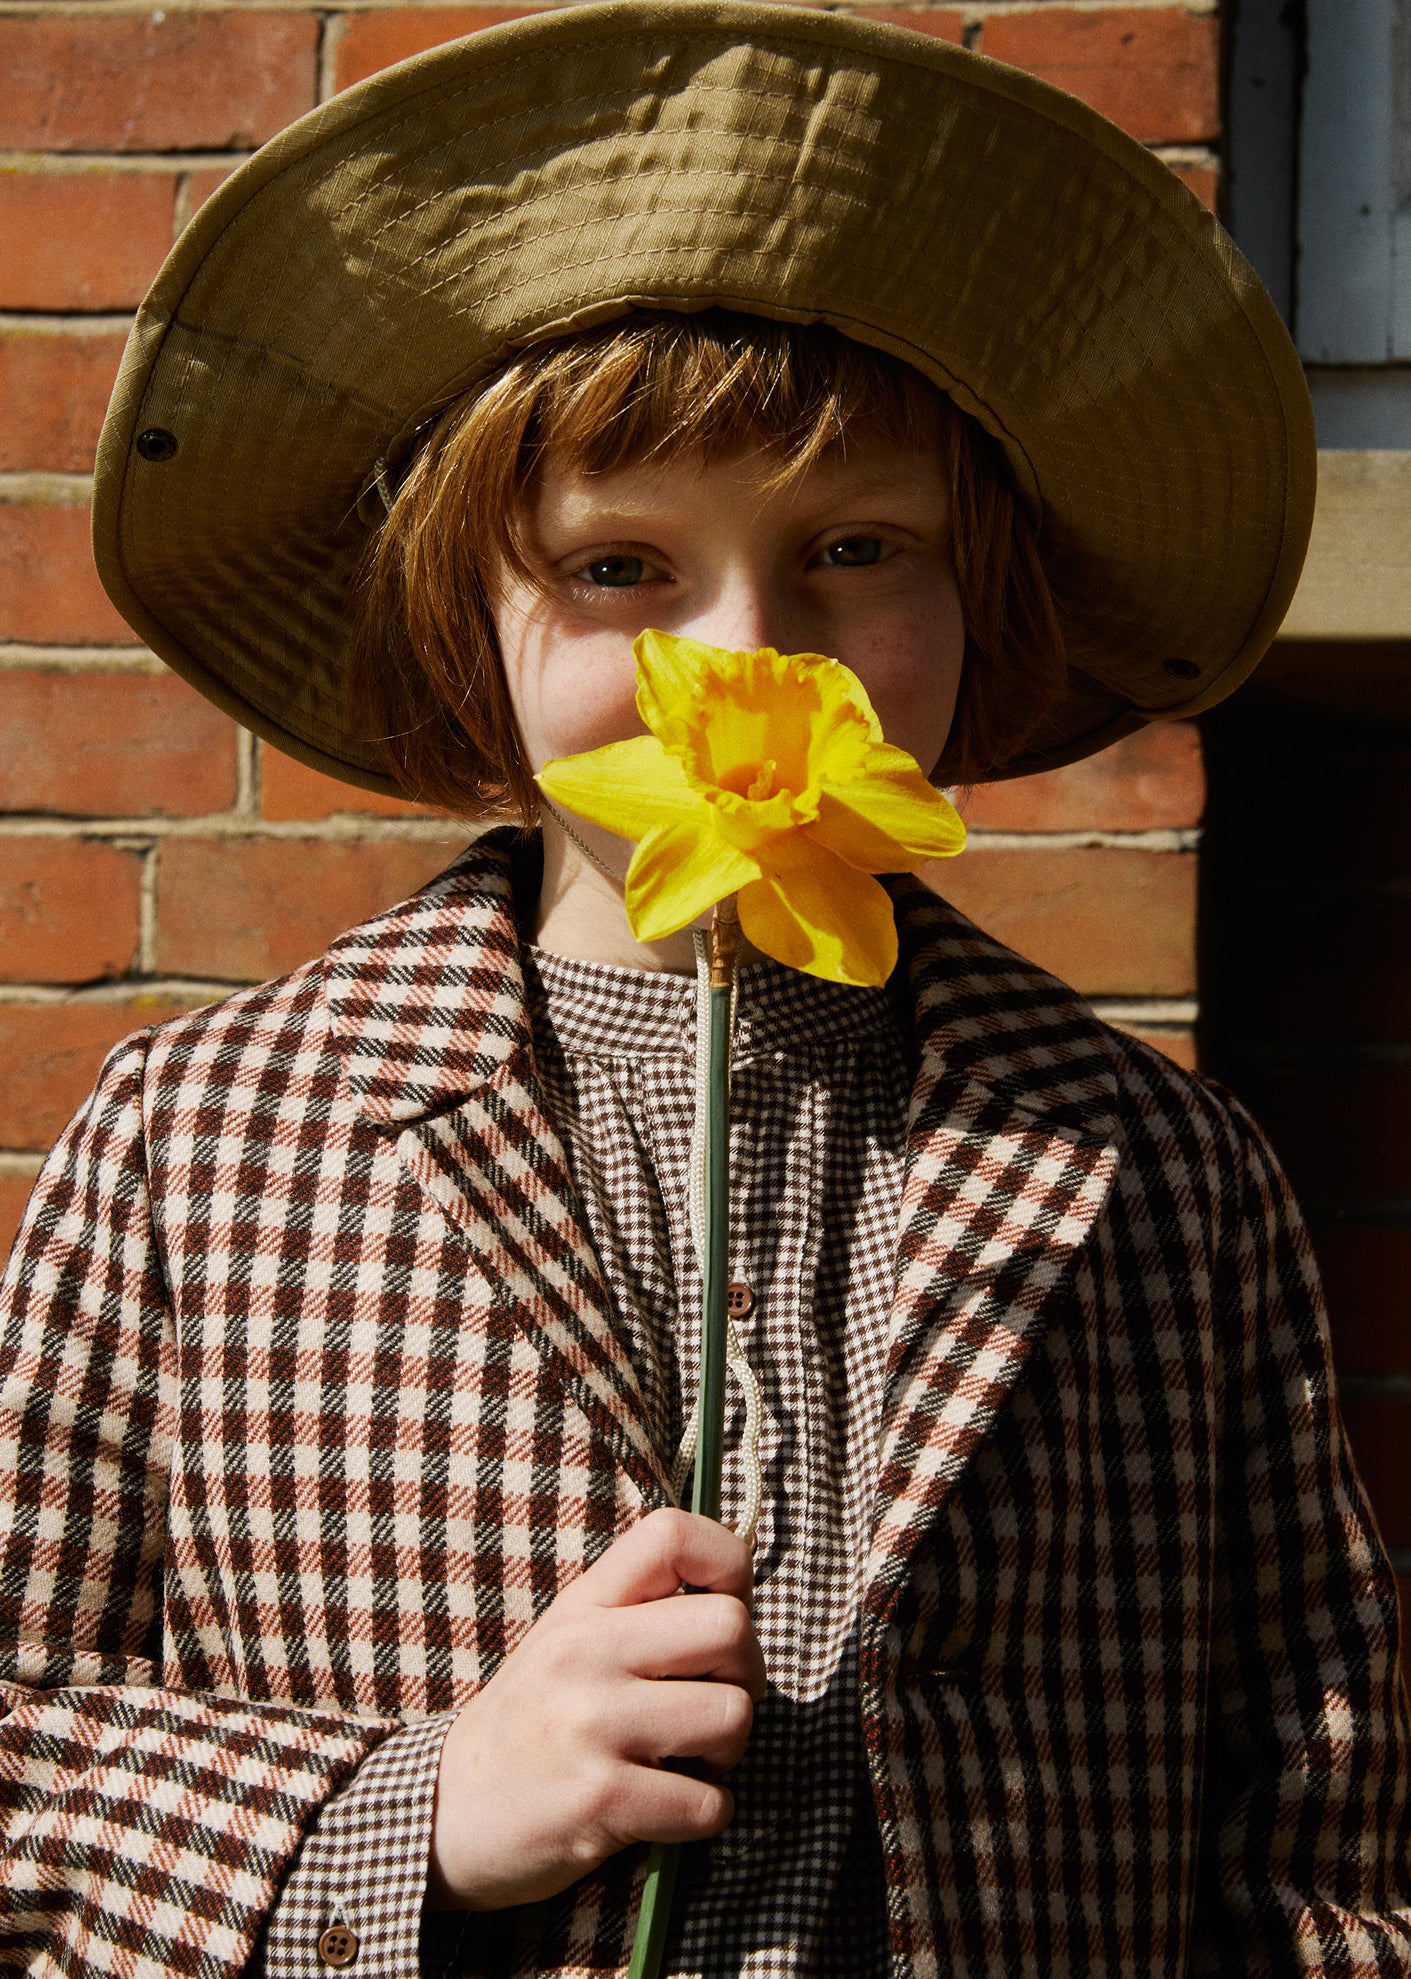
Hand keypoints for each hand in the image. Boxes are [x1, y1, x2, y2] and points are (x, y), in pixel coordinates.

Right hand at [428, 1507, 764, 1910]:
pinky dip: (707, 1813)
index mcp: (584, 1605)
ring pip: (732, 1715)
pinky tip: (669, 1810)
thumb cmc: (533, 1721)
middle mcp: (585, 1652)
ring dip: (728, 1751)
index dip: (728, 1563)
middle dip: (746, 1675)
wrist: (449, 1812)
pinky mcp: (600, 1801)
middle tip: (714, 1703)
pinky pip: (709, 1803)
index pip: (673, 1535)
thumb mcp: (569, 1639)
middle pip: (730, 1628)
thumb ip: (639, 1610)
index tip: (727, 1608)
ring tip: (687, 1760)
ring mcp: (590, 1724)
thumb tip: (740, 1603)